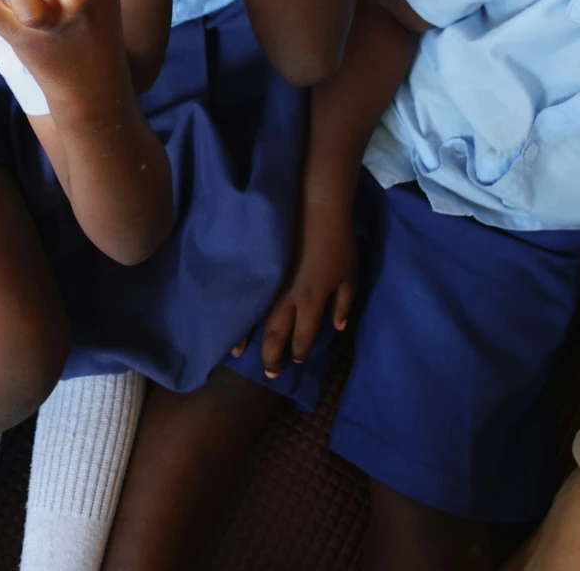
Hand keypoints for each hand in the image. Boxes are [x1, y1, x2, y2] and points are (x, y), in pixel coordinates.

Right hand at [232, 200, 356, 378]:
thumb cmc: (337, 242)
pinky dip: (238, 314)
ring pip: (256, 319)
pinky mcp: (260, 268)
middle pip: (276, 335)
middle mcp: (287, 298)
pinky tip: (230, 322)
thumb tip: (337, 327)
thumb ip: (343, 304)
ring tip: (238, 354)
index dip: (299, 351)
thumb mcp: (349, 276)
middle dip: (272, 357)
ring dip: (249, 341)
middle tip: (270, 374)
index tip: (296, 360)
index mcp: (311, 301)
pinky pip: (247, 297)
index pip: (303, 336)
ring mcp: (271, 282)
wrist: (314, 206)